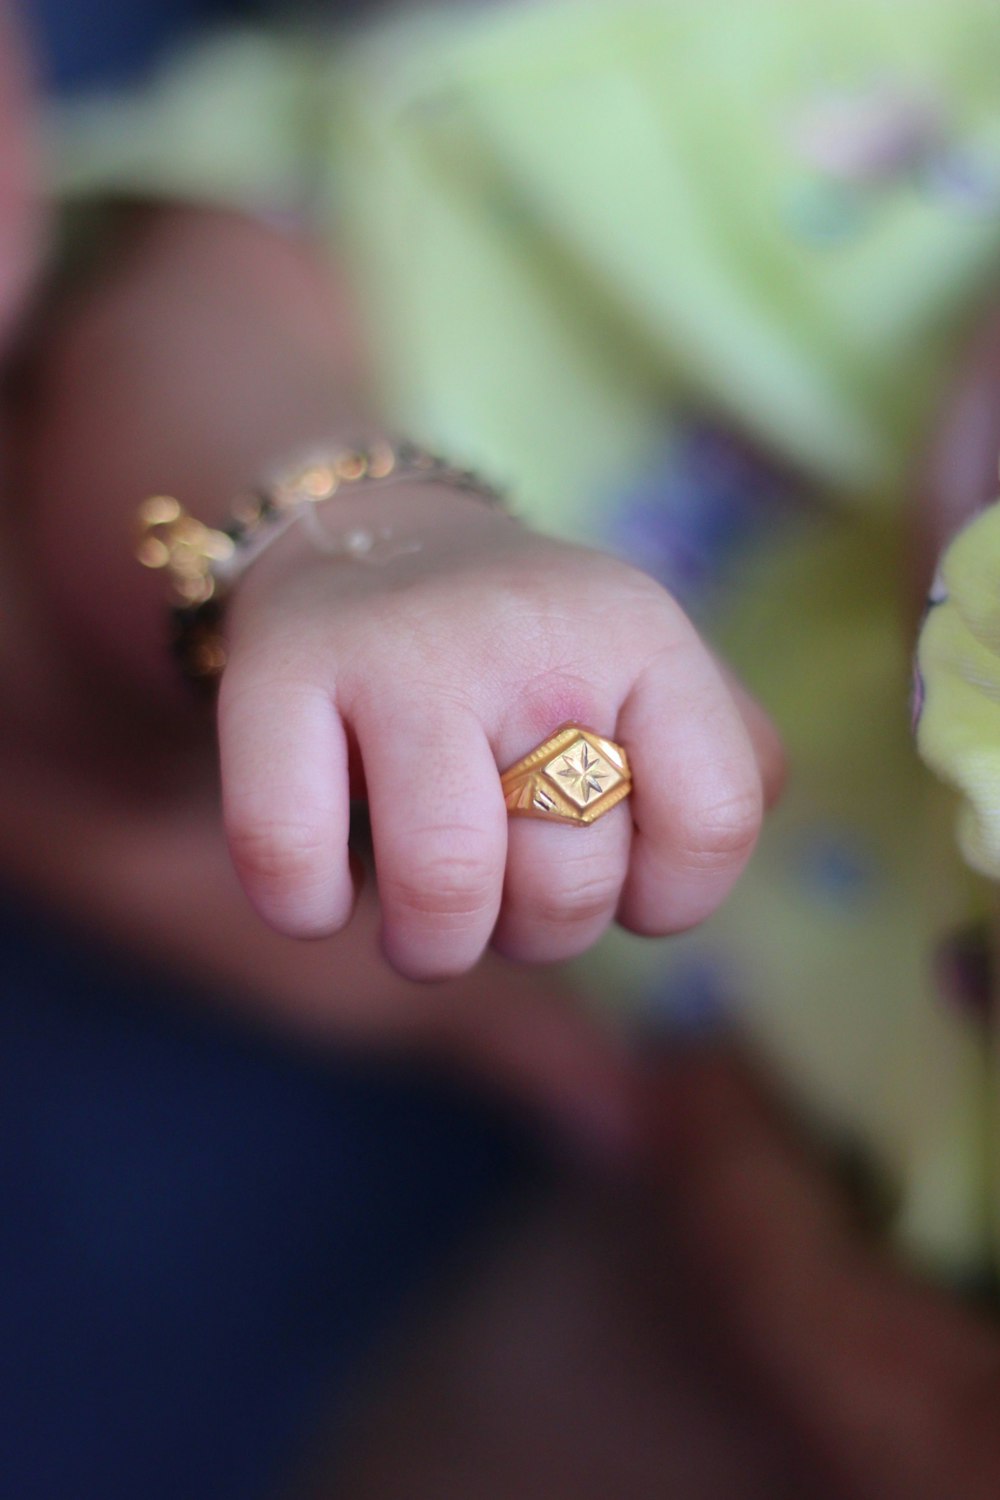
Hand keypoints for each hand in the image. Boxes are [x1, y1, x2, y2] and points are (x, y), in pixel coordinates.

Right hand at [219, 482, 783, 979]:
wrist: (365, 536)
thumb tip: (717, 846)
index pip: (713, 824)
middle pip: (571, 888)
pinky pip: (293, 866)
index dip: (664, 896)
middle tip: (501, 878)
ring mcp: (401, 650)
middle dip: (535, 930)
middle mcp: (532, 633)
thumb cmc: (523, 651)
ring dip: (430, 944)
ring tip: (421, 906)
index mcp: (642, 631)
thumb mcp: (647, 667)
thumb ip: (729, 754)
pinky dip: (307, 909)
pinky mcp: (278, 671)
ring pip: (445, 892)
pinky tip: (324, 881)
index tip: (613, 867)